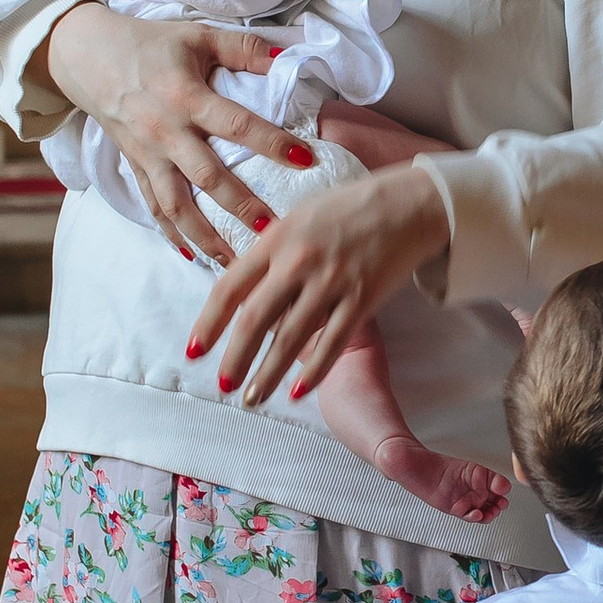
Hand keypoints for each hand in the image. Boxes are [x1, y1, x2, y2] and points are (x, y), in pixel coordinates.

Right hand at [38, 4, 309, 265]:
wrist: (88, 56)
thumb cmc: (149, 43)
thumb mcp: (197, 35)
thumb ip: (242, 49)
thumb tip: (285, 58)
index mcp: (185, 96)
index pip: (235, 124)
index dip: (270, 142)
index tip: (305, 159)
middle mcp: (166, 132)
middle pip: (207, 177)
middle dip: (240, 205)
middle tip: (273, 230)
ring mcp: (148, 155)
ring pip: (177, 205)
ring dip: (207, 236)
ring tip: (237, 262)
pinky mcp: (135, 167)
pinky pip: (154, 207)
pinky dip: (171, 234)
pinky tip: (193, 257)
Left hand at [188, 163, 449, 405]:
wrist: (408, 204)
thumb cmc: (348, 209)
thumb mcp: (298, 218)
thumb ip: (271, 253)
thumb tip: (244, 292)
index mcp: (276, 238)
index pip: (229, 287)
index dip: (208, 323)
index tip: (193, 351)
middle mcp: (298, 260)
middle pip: (255, 319)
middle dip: (235, 358)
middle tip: (224, 386)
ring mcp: (331, 280)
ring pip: (291, 338)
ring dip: (268, 374)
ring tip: (253, 398)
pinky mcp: (362, 297)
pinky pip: (332, 342)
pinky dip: (313, 371)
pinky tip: (297, 392)